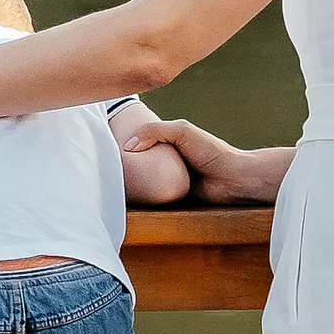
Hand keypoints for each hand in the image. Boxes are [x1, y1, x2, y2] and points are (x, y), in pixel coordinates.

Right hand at [117, 117, 293, 203]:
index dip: (123, 140)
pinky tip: (127, 201)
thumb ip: (154, 132)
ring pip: (144, 182)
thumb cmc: (212, 152)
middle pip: (139, 163)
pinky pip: (154, 199)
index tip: (103, 140)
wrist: (234, 179)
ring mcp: (171, 181)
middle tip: (100, 166)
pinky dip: (143, 200)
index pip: (140, 140)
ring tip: (106, 186)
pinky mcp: (174, 200)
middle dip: (122, 166)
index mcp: (169, 143)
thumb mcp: (181, 131)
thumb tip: (127, 146)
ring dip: (130, 185)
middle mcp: (168, 162)